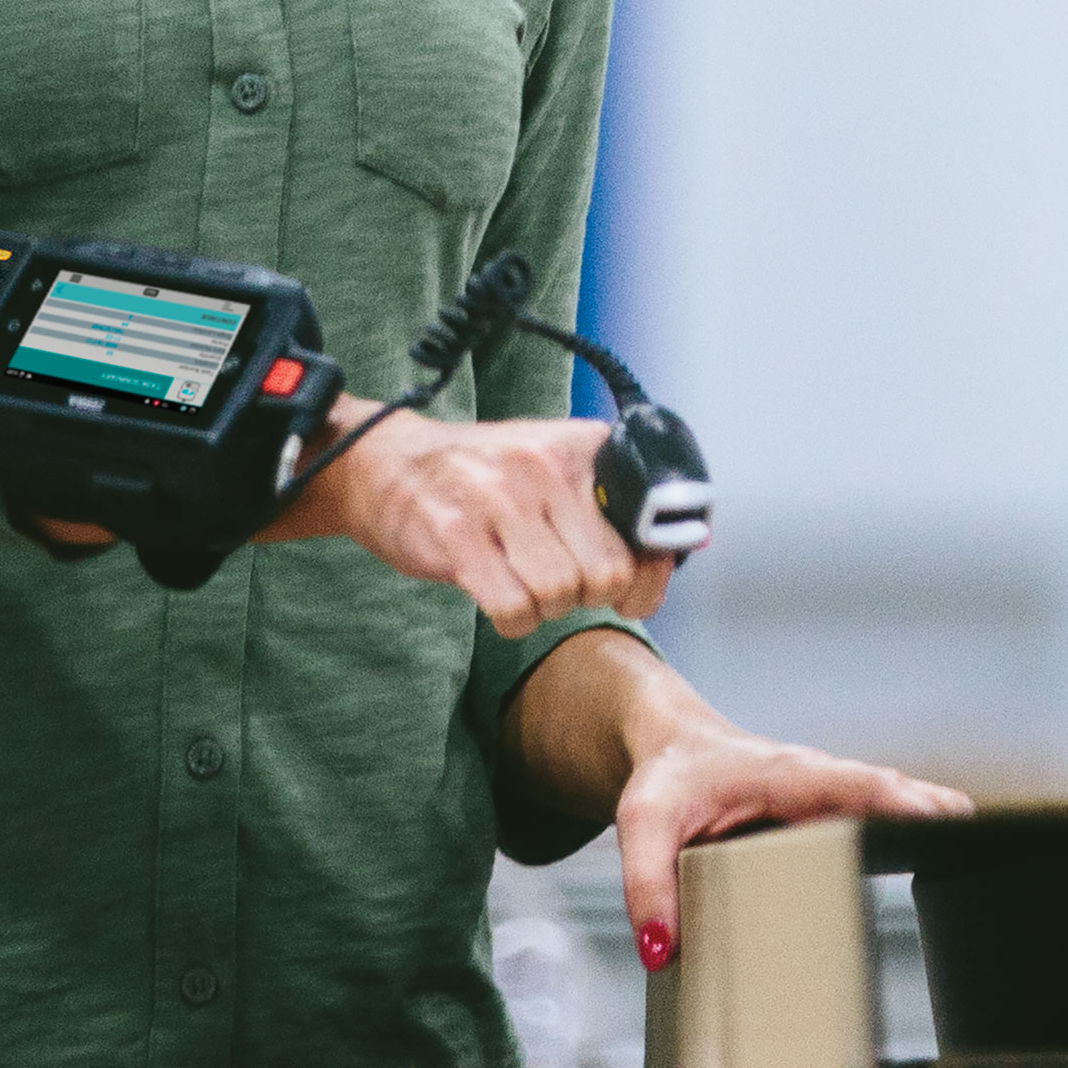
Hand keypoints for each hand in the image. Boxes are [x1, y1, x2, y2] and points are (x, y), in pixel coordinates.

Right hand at [258, 403, 674, 634]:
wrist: (385, 463)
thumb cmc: (480, 478)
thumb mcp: (554, 467)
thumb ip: (612, 503)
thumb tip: (682, 548)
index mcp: (582, 447)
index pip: (650, 530)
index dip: (646, 576)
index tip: (626, 588)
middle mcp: (544, 465)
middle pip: (607, 574)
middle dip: (588, 597)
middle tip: (561, 587)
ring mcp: (498, 498)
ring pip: (560, 594)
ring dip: (544, 608)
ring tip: (521, 584)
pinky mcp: (456, 534)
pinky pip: (513, 608)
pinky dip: (511, 619)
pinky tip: (496, 598)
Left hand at [611, 707, 966, 972]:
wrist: (672, 745)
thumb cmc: (666, 777)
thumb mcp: (640, 821)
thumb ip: (646, 882)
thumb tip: (663, 951)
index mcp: (783, 773)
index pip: (853, 783)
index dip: (899, 800)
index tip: (943, 818)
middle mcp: (821, 782)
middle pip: (894, 793)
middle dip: (937, 814)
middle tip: (984, 843)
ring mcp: (833, 799)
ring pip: (899, 805)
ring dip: (937, 825)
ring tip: (983, 860)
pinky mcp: (835, 818)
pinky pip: (885, 821)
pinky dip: (919, 833)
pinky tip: (950, 866)